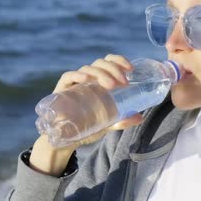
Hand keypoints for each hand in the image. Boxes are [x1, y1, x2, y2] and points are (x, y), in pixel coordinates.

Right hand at [29, 54, 144, 175]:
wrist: (65, 140)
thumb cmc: (86, 126)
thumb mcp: (107, 123)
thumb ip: (121, 120)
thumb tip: (139, 117)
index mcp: (99, 81)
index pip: (109, 62)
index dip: (119, 61)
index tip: (131, 69)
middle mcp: (87, 78)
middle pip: (100, 63)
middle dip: (114, 69)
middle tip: (124, 82)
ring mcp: (74, 83)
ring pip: (88, 68)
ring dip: (101, 73)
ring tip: (112, 85)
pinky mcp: (61, 90)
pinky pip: (68, 76)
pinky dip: (78, 75)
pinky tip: (87, 79)